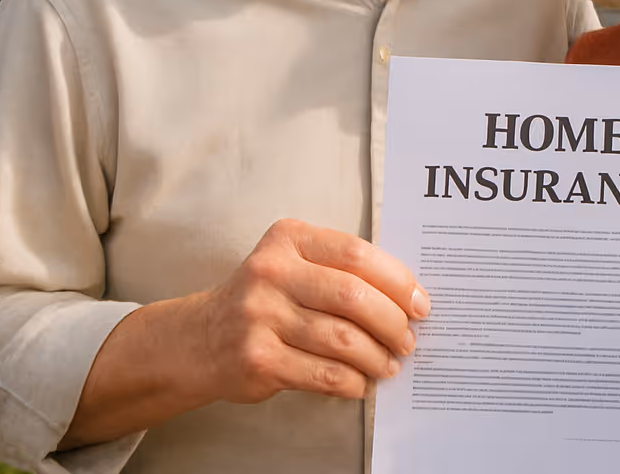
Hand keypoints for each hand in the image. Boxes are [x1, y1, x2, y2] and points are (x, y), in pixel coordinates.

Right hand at [193, 218, 430, 403]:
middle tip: (407, 339)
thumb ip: (340, 270)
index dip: (397, 281)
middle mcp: (271, 272)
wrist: (200, 338)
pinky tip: (360, 382)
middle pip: (353, 297)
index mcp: (288, 238)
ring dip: (376, 357)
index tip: (419, 303)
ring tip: (388, 365)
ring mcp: (260, 316)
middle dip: (392, 322)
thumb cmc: (264, 298)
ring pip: (341, 339)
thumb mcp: (293, 264)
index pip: (356, 254)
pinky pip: (322, 373)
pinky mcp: (258, 358)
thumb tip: (407, 298)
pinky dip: (351, 381)